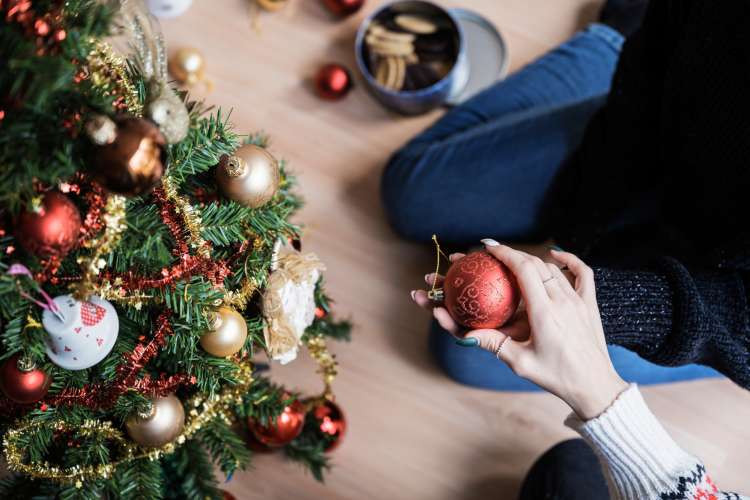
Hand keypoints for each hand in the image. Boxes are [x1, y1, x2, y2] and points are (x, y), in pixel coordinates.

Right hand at [411, 242, 626, 419]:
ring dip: (531, 260)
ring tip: (513, 260)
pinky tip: (556, 255)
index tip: (488, 248)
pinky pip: (583, 273)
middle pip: (535, 264)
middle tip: (492, 254)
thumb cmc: (557, 377)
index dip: (505, 254)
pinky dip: (569, 260)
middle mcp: (562, 301)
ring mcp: (578, 301)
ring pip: (552, 269)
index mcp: (544, 313)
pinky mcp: (589, 305)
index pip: (524, 270)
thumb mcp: (521, 363)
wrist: (595, 386)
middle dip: (511, 255)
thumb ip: (494, 344)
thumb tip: (466, 334)